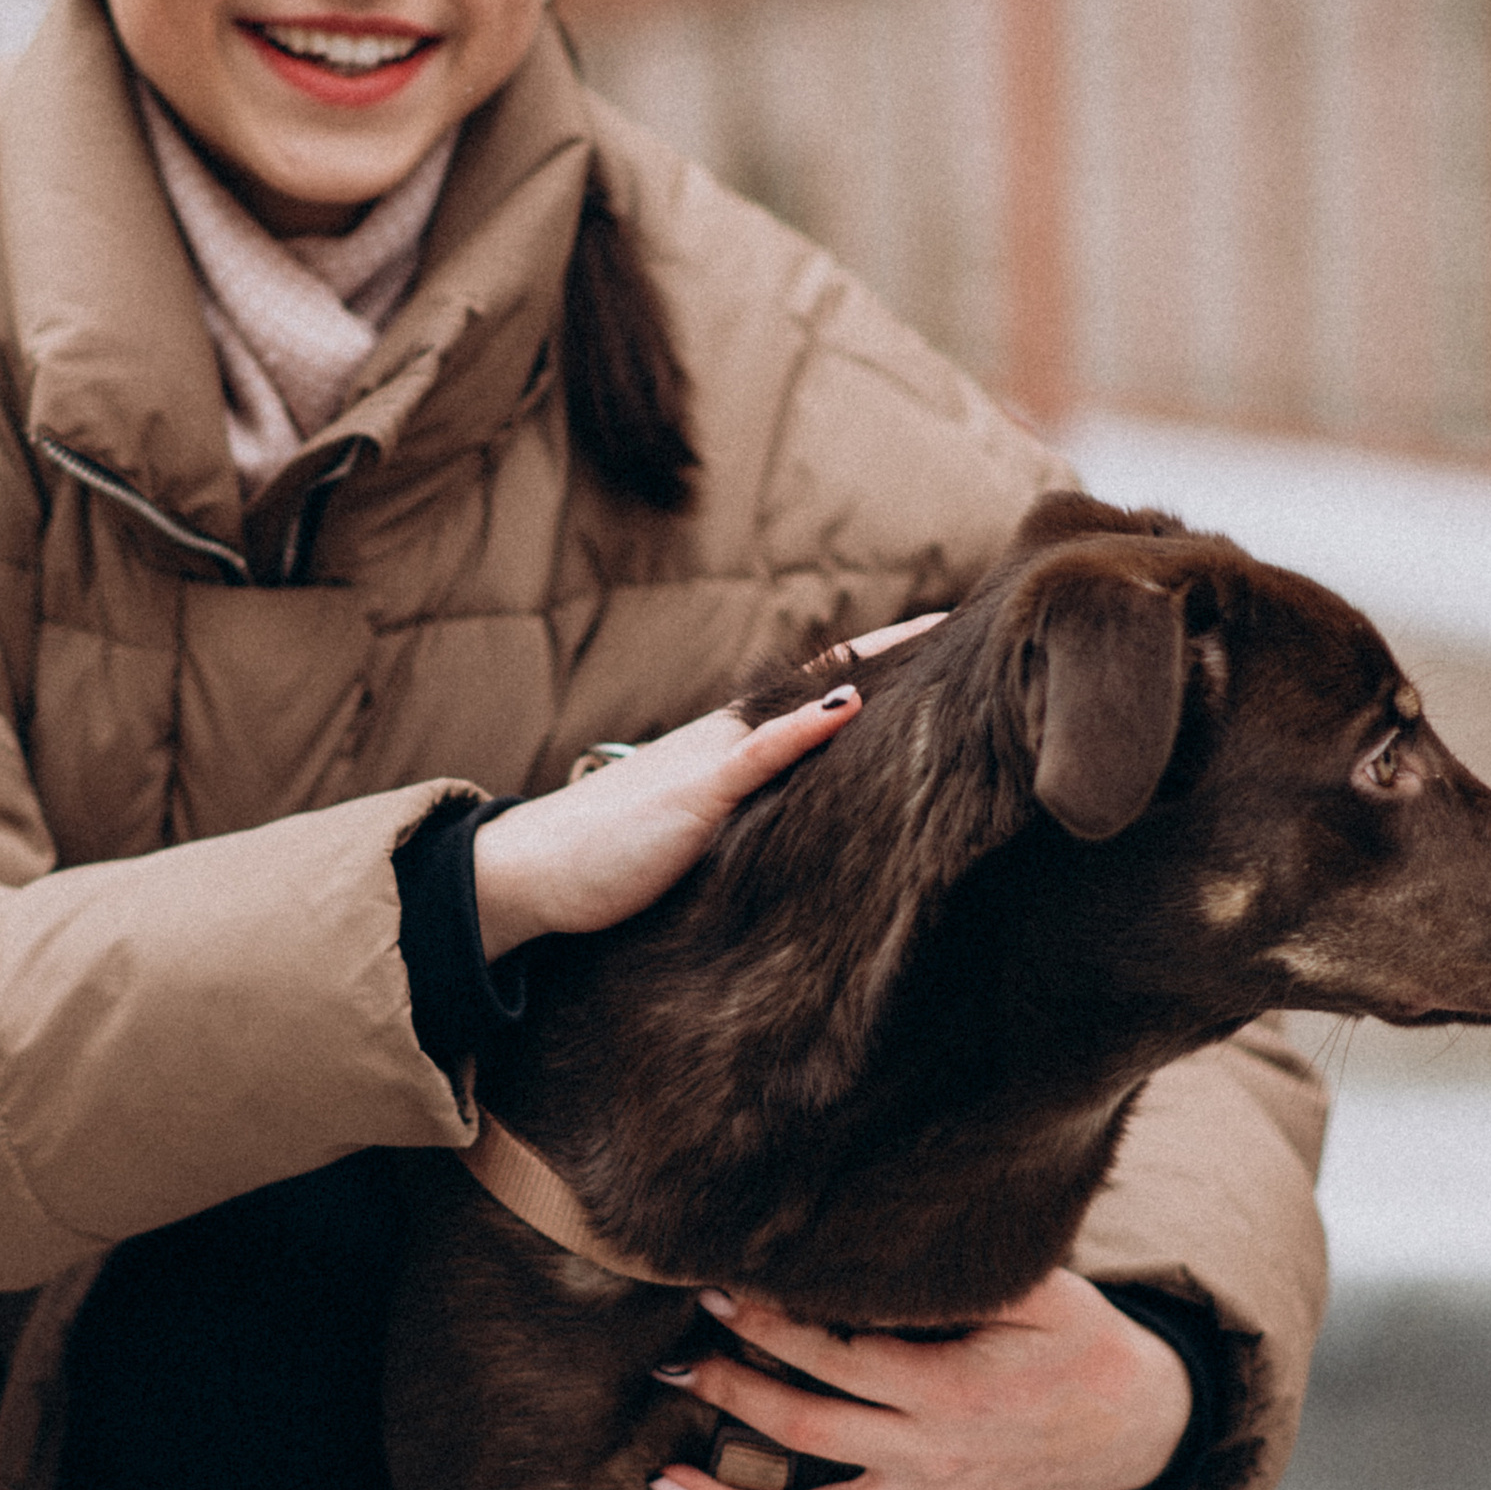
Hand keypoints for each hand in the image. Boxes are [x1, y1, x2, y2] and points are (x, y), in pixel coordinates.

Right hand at [470, 619, 941, 961]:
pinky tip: (849, 705)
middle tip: (956, 620)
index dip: (873, 668)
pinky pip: (756, 754)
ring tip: (926, 640)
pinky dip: (803, 727)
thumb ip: (742, 815)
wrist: (534, 869)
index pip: (813, 694)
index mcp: (729, 747)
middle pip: (819, 681)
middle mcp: (727, 738)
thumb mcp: (693, 830)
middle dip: (888, 653)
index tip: (934, 643)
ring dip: (860, 672)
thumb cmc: (609, 855)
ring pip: (797, 703)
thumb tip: (794, 817)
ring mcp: (712, 761)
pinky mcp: (695, 794)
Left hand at [648, 1269, 1192, 1489]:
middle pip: (804, 1431)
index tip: (714, 1296)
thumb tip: (875, 1231)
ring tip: (667, 1479)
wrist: (1137, 1429)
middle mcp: (934, 1458)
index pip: (834, 1357)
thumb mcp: (1042, 1289)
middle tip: (668, 1367)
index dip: (766, 1326)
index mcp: (953, 1390)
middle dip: (726, 1396)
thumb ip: (960, 1271)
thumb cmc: (1079, 1341)